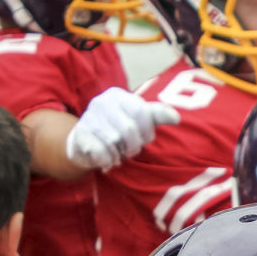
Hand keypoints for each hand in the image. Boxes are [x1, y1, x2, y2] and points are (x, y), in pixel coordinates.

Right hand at [65, 87, 179, 169]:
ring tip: (118, 152)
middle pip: (129, 129)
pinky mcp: (79, 136)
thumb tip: (177, 118)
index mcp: (117, 95)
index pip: (141, 113)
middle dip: (134, 145)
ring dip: (121, 154)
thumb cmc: (117, 129)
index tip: (144, 137)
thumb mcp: (138, 119)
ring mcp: (88, 118)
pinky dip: (108, 160)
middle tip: (130, 149)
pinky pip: (101, 152)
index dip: (147, 131)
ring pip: (115, 142)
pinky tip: (107, 158)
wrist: (85, 143)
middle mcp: (101, 102)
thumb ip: (157, 115)